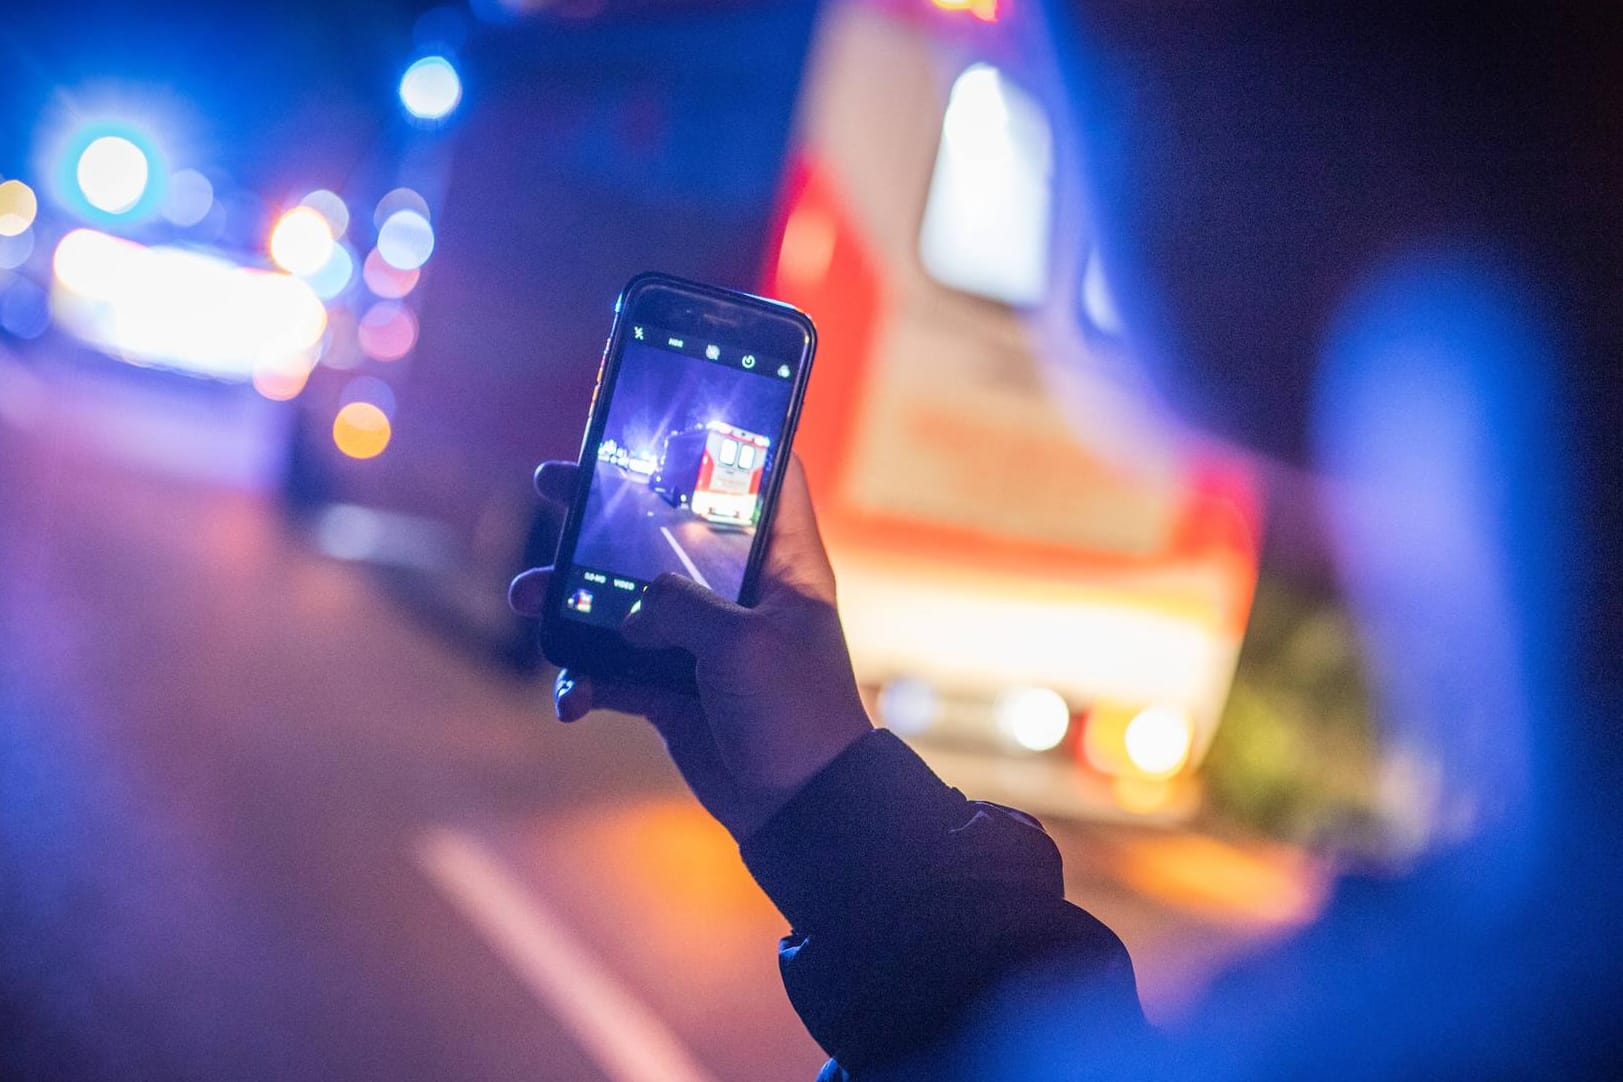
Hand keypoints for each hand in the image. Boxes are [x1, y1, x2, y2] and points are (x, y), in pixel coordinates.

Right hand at [509, 456, 873, 839]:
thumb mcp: (741, 644)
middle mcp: (739, 591)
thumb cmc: (794, 713)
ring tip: (526, 596)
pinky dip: (583, 680)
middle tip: (554, 483)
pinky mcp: (670, 687)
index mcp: (781, 562)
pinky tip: (572, 698)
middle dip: (607, 508)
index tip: (677, 416)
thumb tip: (628, 609)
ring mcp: (700, 639)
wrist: (799, 810)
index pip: (768, 477)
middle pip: (668, 528)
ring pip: (623, 598)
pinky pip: (611, 670)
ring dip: (570, 599)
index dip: (733, 440)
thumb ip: (677, 605)